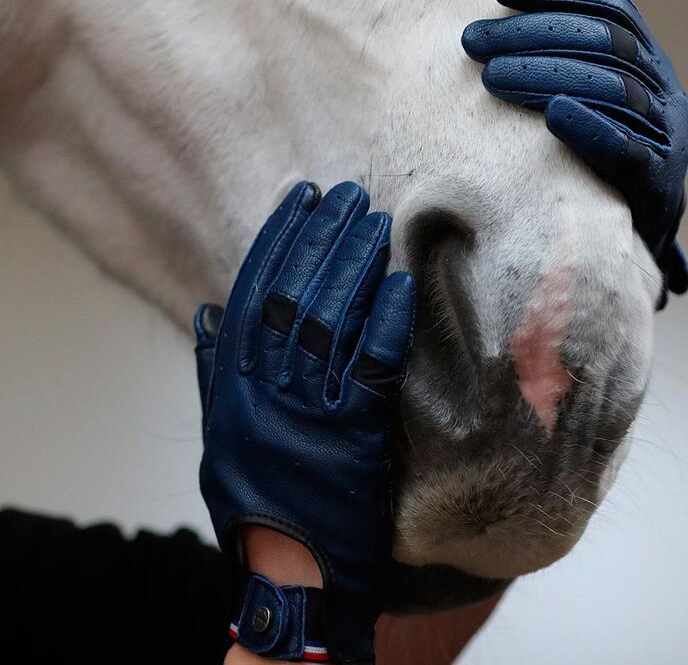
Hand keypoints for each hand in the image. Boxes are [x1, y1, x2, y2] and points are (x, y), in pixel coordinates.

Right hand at [194, 181, 415, 664]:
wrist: (291, 569)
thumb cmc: (255, 499)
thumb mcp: (219, 433)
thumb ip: (212, 369)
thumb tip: (210, 311)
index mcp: (234, 381)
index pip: (256, 291)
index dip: (279, 241)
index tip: (301, 199)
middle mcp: (267, 387)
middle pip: (296, 294)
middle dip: (322, 239)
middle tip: (348, 195)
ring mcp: (311, 408)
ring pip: (332, 321)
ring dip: (354, 266)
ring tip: (373, 221)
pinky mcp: (354, 435)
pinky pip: (373, 368)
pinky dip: (386, 323)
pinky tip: (400, 285)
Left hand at [461, 0, 687, 306]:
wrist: (619, 238)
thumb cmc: (594, 151)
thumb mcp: (591, 80)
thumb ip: (587, 17)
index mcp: (648, 60)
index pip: (606, 6)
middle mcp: (665, 91)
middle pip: (605, 43)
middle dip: (533, 33)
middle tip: (471, 40)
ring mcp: (670, 138)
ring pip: (612, 90)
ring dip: (547, 76)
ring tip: (489, 76)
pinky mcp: (659, 185)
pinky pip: (627, 151)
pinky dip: (590, 129)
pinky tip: (551, 113)